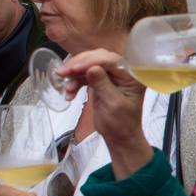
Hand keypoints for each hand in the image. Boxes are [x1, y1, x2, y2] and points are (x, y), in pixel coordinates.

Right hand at [60, 49, 154, 175]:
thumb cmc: (121, 123)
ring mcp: (111, 76)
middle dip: (79, 64)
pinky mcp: (100, 82)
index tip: (75, 69)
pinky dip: (75, 83)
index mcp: (132, 76)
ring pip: (89, 66)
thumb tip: (92, 68)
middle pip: (98, 58)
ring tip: (66, 89)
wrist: (119, 137)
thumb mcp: (113, 105)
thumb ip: (103, 85)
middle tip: (63, 73)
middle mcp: (123, 72)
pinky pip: (85, 76)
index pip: (111, 60)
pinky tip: (69, 94)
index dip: (91, 61)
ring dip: (74, 75)